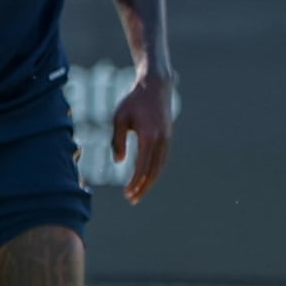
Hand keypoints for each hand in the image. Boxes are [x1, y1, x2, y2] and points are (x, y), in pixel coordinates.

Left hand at [109, 66, 177, 204]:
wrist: (156, 86)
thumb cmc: (134, 101)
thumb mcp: (119, 118)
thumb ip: (117, 140)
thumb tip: (118, 161)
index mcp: (149, 136)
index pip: (142, 166)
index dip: (135, 182)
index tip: (127, 193)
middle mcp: (161, 140)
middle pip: (154, 171)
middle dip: (143, 187)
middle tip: (132, 200)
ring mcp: (167, 139)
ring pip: (160, 167)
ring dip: (150, 181)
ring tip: (138, 192)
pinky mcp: (168, 138)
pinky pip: (162, 159)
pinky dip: (155, 171)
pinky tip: (146, 177)